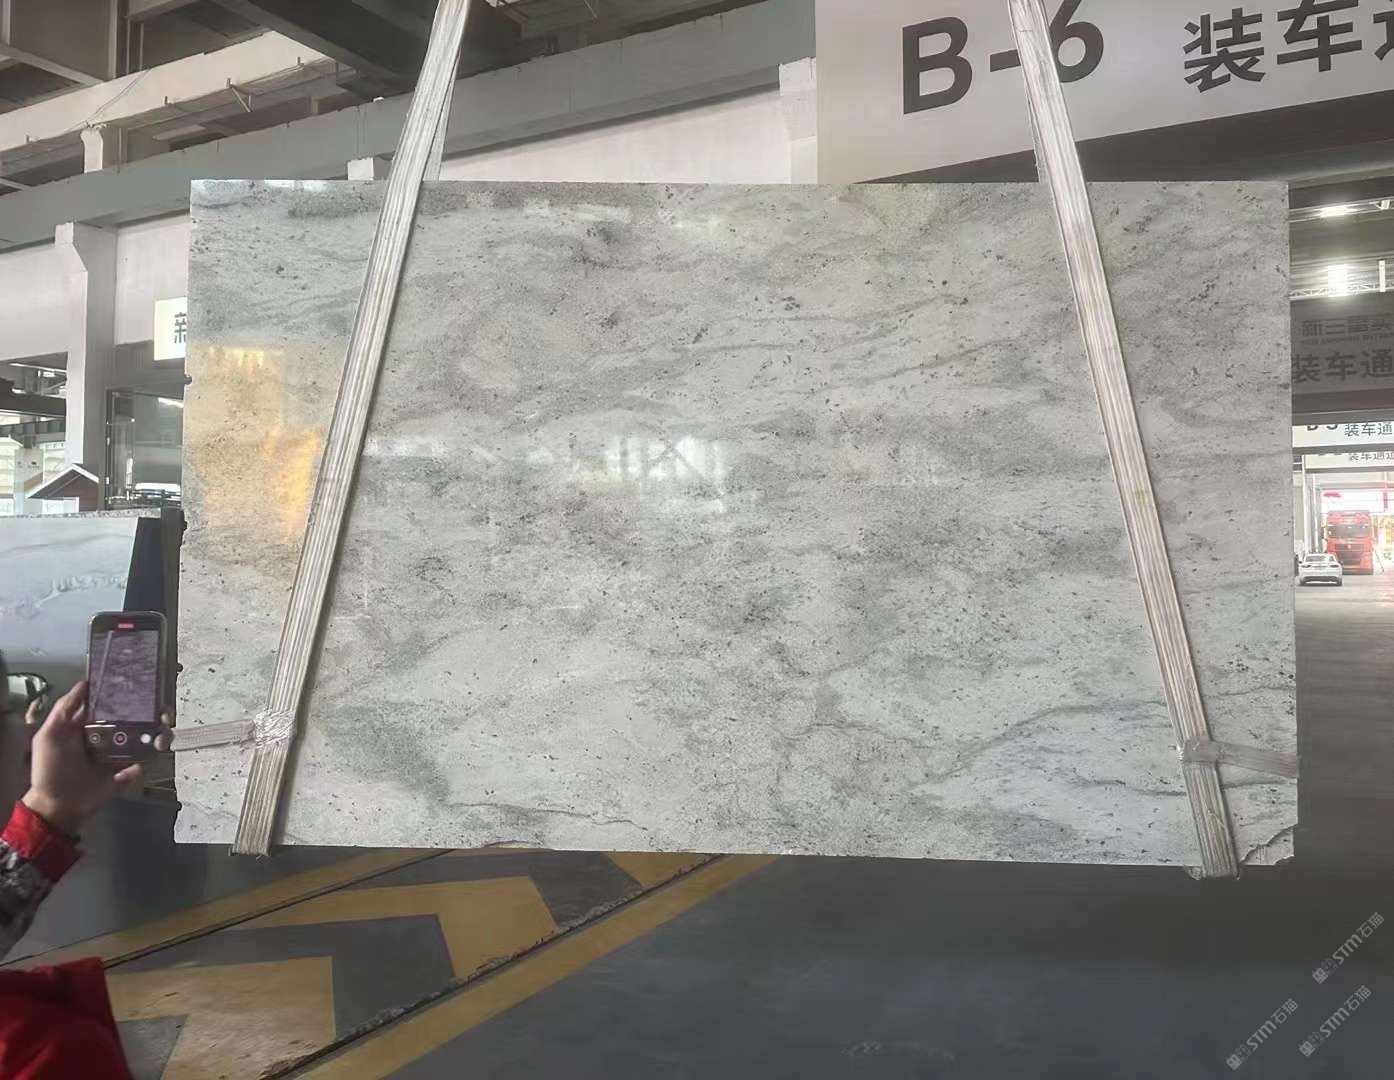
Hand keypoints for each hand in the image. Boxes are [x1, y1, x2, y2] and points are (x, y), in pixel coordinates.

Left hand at [22, 681, 170, 835]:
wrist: (59, 805)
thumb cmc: (50, 769)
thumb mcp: (48, 735)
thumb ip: (64, 709)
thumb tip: (85, 683)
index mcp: (91, 723)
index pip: (114, 703)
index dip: (130, 693)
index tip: (146, 685)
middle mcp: (110, 734)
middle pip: (138, 717)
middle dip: (156, 712)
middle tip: (164, 713)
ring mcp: (121, 752)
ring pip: (148, 736)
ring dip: (160, 734)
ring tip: (161, 739)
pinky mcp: (128, 769)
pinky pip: (147, 759)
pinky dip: (153, 755)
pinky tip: (154, 752)